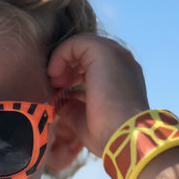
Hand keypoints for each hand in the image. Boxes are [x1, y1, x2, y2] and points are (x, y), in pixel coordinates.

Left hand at [47, 34, 148, 156]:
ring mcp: (115, 54)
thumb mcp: (85, 117)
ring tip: (54, 80)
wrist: (124, 136)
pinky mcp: (104, 51)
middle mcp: (121, 62)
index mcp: (121, 76)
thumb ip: (73, 105)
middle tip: (54, 86)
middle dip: (66, 66)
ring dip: (63, 60)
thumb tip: (59, 101)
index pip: (91, 65)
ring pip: (81, 45)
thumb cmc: (107, 133)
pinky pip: (76, 42)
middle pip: (86, 53)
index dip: (71, 75)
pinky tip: (55, 74)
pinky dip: (61, 55)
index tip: (59, 92)